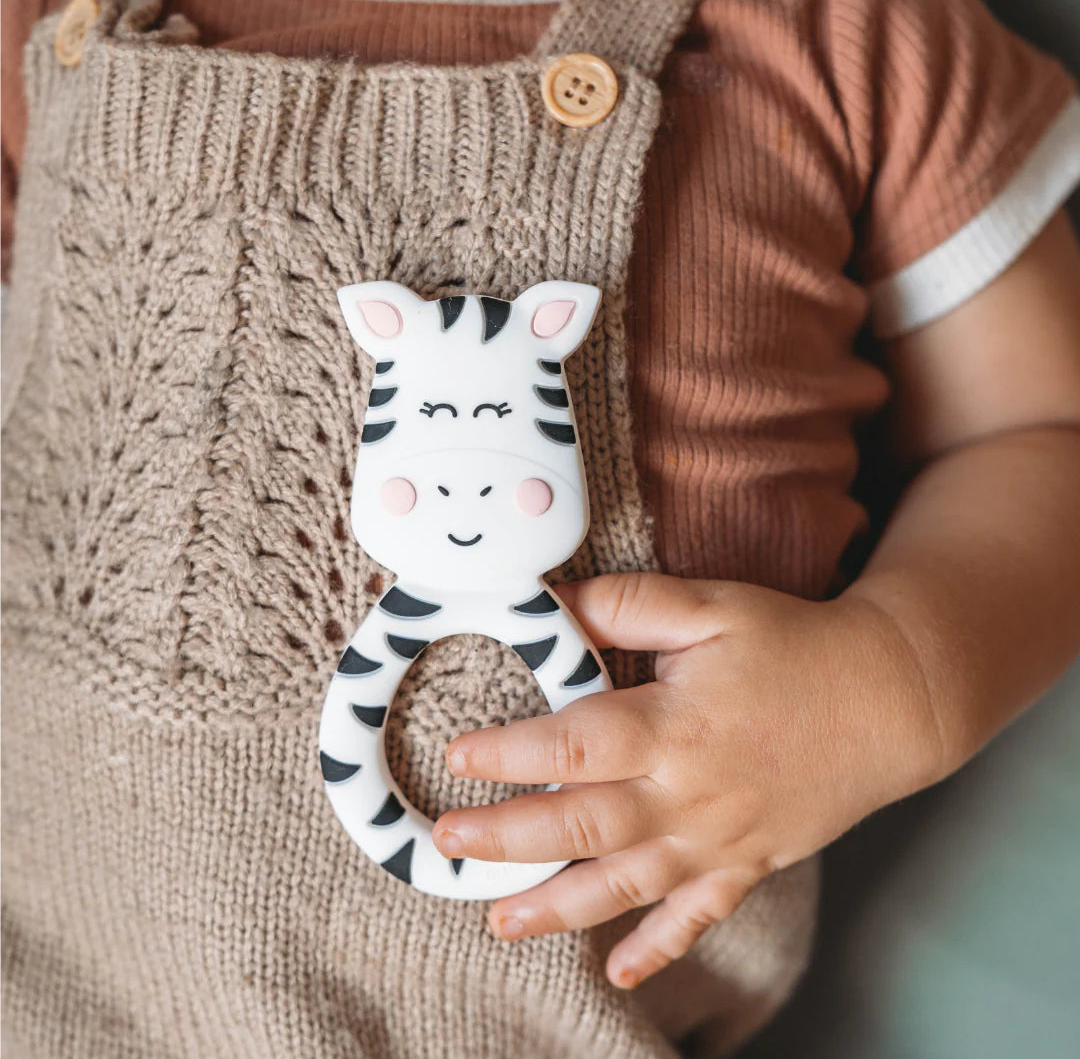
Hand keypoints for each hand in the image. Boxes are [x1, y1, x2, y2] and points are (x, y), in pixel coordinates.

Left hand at [432, 573, 943, 987]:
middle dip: (509, 840)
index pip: (574, 749)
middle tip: (448, 846)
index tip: (458, 755)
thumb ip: (628, 606)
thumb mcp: (711, 606)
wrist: (889, 697)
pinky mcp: (748, 862)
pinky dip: (659, 948)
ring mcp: (719, 840)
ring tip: (499, 922)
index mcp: (674, 728)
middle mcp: (689, 795)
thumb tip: (553, 603)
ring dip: (559, 907)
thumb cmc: (795, 645)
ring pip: (625, 885)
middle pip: (583, 827)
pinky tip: (621, 973)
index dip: (510, 754)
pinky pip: (698, 916)